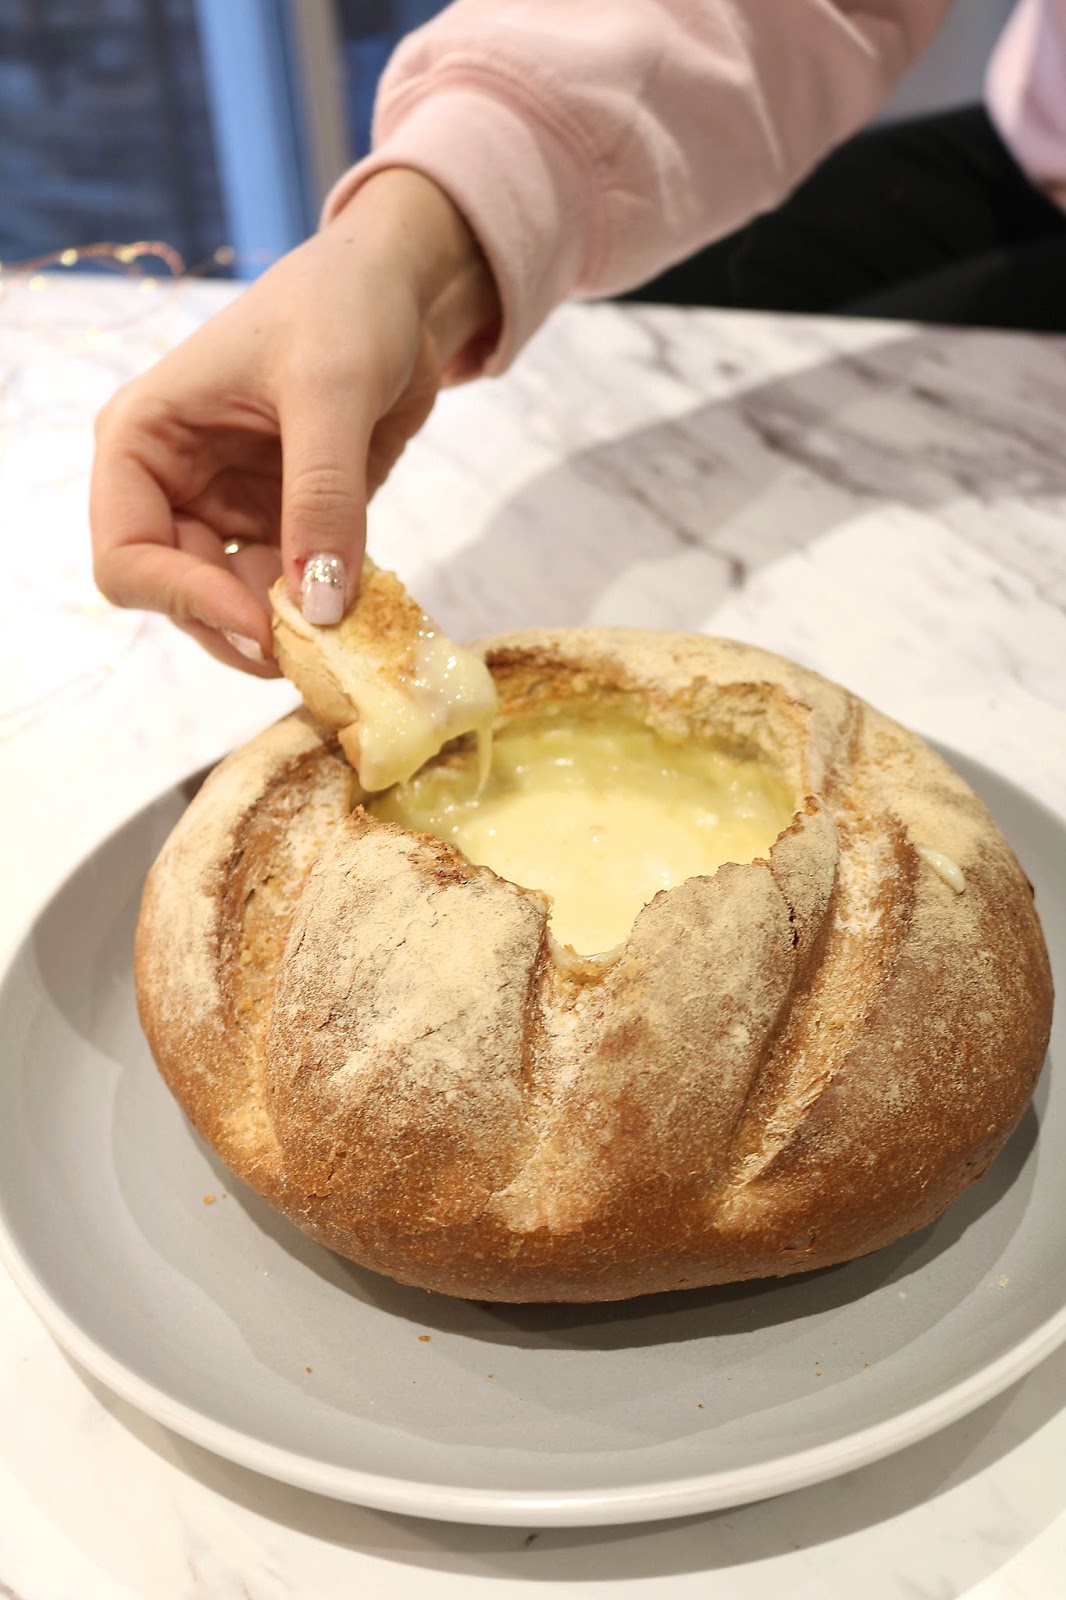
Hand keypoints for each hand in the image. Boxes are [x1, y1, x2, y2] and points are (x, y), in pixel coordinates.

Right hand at [90, 169, 499, 673]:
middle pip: (181, 598)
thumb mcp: (332, 392)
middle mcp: (174, 486)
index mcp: (144, 441)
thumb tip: (319, 609)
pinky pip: (289, 594)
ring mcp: (228, 512)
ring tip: (345, 641)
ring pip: (235, 610)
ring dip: (286, 632)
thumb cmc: (342, 307)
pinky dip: (321, 614)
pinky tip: (361, 616)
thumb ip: (322, 498)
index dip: (184, 601)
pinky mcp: (282, 527)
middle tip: (315, 654)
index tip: (261, 624)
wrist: (398, 290)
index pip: (126, 555)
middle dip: (242, 630)